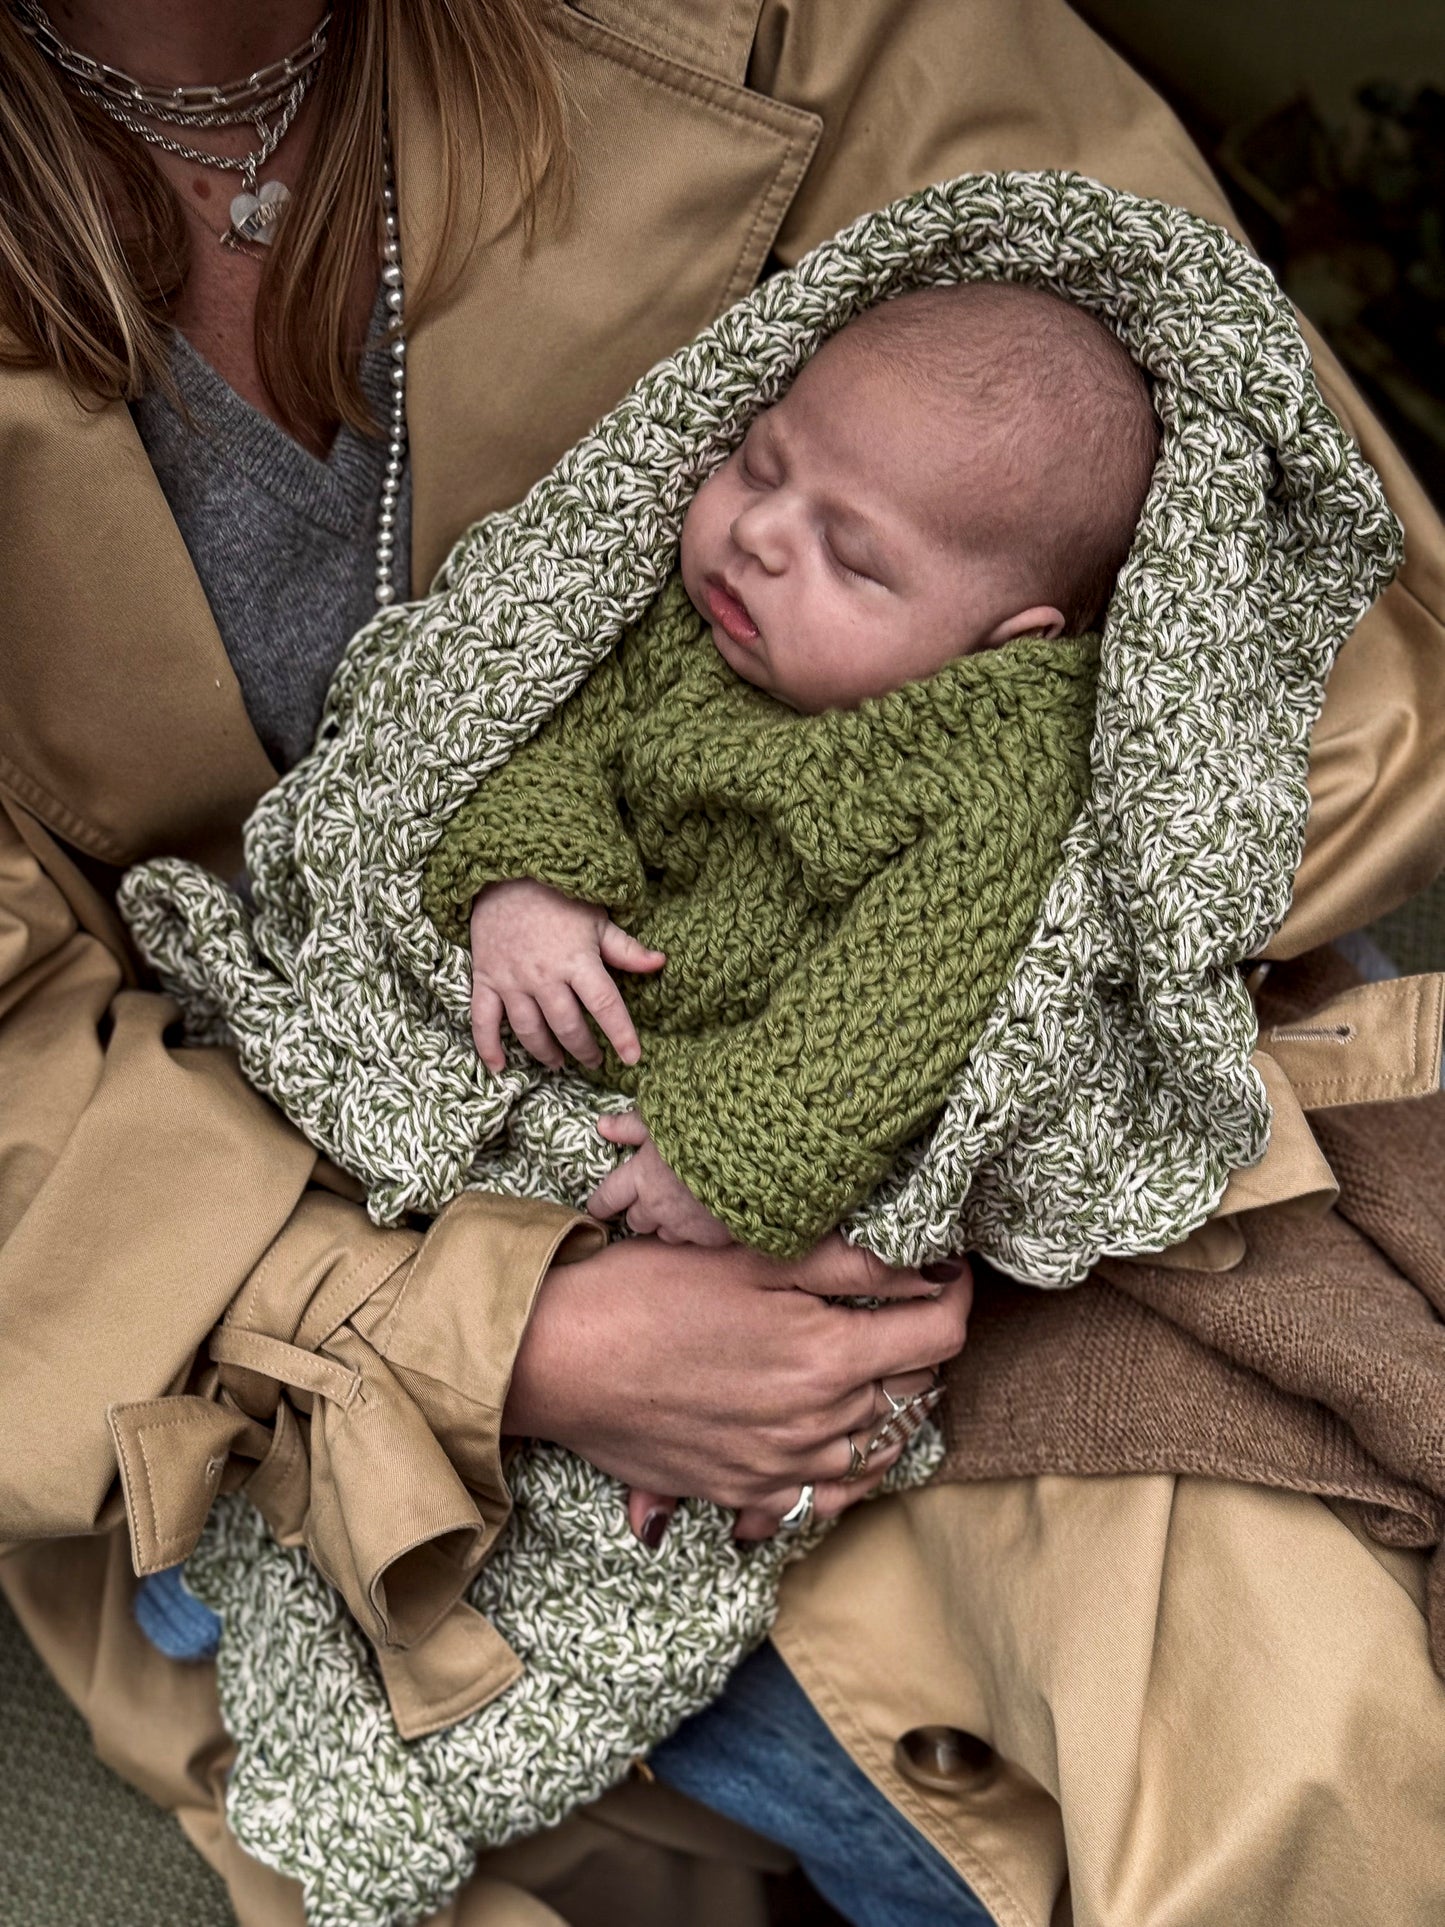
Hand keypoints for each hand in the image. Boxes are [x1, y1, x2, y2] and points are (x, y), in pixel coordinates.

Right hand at [469, 878, 663, 1073]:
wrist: (505, 875)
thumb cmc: (558, 897)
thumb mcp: (597, 919)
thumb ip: (626, 949)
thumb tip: (660, 963)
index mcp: (577, 960)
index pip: (604, 1005)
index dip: (621, 1034)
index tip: (633, 1058)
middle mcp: (544, 975)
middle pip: (567, 1025)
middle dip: (584, 1049)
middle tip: (595, 1061)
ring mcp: (512, 980)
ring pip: (530, 1030)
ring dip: (546, 1052)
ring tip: (559, 1063)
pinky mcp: (486, 979)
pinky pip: (483, 1020)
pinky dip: (488, 1046)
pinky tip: (499, 1066)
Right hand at [504, 1233, 970, 1541]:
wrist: (556, 1359)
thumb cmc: (645, 1291)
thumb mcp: (750, 1258)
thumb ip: (849, 1267)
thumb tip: (928, 1269)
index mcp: (827, 1357)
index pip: (938, 1335)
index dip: (955, 1296)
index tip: (949, 1272)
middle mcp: (816, 1425)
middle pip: (912, 1391)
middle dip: (921, 1345)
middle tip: (908, 1306)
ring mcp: (781, 1468)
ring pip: (877, 1449)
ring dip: (890, 1407)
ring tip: (876, 1367)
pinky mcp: (743, 1494)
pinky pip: (825, 1498)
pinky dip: (847, 1470)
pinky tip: (835, 1438)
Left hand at [587, 1111, 734, 1245]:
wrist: (751, 1153)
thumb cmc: (703, 1129)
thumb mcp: (662, 1119)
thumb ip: (631, 1127)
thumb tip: (603, 1126)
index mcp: (640, 1178)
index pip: (608, 1199)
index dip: (601, 1204)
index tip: (599, 1206)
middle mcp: (657, 1207)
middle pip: (635, 1222)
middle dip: (640, 1211)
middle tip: (653, 1196)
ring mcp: (685, 1226)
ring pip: (664, 1235)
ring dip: (667, 1223)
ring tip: (683, 1204)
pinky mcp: (711, 1237)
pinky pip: (695, 1239)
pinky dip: (697, 1228)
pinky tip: (708, 1211)